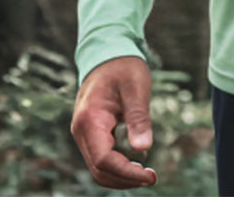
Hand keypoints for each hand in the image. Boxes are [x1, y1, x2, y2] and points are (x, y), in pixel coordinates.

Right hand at [70, 55, 157, 189]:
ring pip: (98, 169)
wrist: (107, 54)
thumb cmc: (123, 67)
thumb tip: (143, 148)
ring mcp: (83, 134)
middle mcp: (81, 131)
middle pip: (99, 170)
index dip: (127, 172)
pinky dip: (118, 166)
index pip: (104, 160)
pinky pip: (101, 159)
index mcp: (90, 119)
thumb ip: (138, 117)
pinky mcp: (90, 135)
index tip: (151, 175)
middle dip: (125, 179)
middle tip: (152, 176)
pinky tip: (137, 161)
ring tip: (146, 172)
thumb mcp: (136, 87)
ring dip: (121, 176)